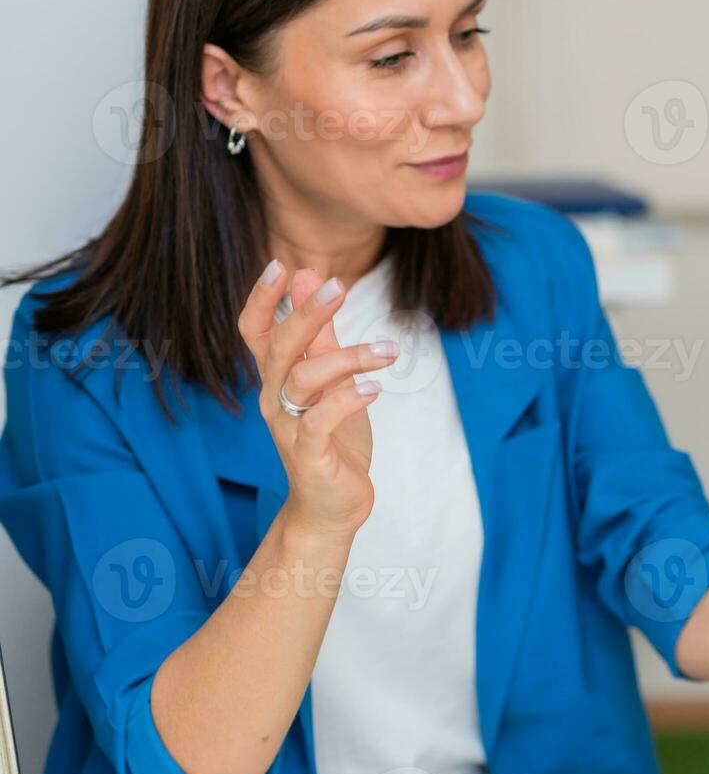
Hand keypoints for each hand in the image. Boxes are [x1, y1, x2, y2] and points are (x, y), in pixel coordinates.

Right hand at [237, 261, 396, 536]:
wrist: (332, 508)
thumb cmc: (333, 440)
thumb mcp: (332, 381)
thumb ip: (322, 335)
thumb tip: (308, 278)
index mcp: (277, 379)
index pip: (254, 332)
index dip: (262, 299)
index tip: (281, 265)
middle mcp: (274, 400)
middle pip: (279, 347)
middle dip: (307, 313)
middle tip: (338, 284)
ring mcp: (289, 429)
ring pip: (304, 379)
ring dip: (348, 358)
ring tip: (389, 351)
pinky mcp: (309, 457)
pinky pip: (320, 421)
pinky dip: (347, 399)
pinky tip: (375, 388)